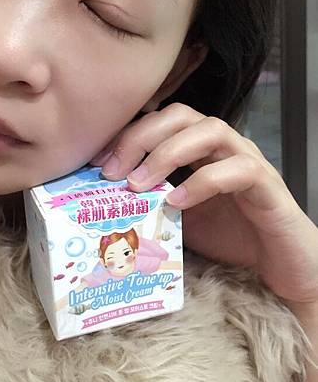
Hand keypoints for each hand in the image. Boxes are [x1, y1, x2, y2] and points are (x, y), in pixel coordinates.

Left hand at [89, 103, 317, 307]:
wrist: (283, 266)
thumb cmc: (231, 237)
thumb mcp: (180, 218)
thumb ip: (152, 203)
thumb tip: (105, 203)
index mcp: (201, 150)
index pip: (162, 121)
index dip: (128, 135)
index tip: (97, 162)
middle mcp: (224, 147)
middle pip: (182, 115)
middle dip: (142, 137)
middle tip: (111, 171)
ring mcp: (248, 161)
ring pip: (211, 130)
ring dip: (168, 153)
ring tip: (139, 184)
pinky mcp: (268, 186)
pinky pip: (237, 170)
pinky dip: (202, 182)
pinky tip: (177, 203)